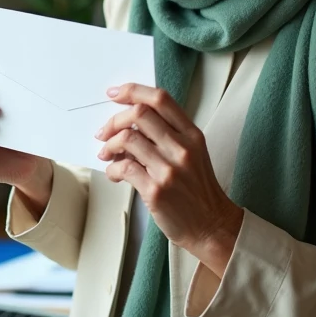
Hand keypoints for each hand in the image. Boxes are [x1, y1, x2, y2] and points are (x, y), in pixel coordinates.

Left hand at [96, 83, 244, 276]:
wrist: (211, 225)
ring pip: (127, 139)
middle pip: (140, 114)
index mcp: (192, 134)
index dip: (133, 91)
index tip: (115, 94)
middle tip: (104, 132)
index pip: (161, 99)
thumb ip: (168, 134)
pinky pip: (123, 167)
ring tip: (107, 154)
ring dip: (109, 145)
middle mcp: (182, 147)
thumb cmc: (198, 189)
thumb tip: (130, 121)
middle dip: (114, 120)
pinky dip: (112, 168)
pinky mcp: (156, 190)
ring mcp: (169, 169)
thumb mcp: (193, 153)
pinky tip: (114, 173)